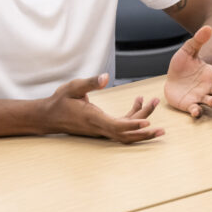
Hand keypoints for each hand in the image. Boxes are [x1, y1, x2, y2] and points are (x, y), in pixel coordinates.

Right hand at [43, 74, 163, 143]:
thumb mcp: (72, 87)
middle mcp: (99, 127)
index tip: (147, 123)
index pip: (116, 126)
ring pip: (126, 132)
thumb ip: (89, 82)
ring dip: (142, 123)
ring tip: (154, 104)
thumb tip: (104, 77)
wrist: (49, 116)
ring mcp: (101, 129)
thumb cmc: (60, 101)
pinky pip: (121, 126)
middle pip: (126, 134)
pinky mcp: (102, 127)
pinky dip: (132, 117)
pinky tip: (138, 102)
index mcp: (93, 118)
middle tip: (163, 129)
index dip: (132, 125)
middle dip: (145, 132)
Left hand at [164, 26, 211, 117]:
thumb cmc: (182, 65)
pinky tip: (196, 110)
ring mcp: (201, 97)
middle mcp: (209, 87)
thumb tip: (207, 27)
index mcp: (211, 73)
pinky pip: (196, 110)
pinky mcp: (191, 105)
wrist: (171, 79)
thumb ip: (198, 40)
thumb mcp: (188, 51)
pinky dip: (197, 112)